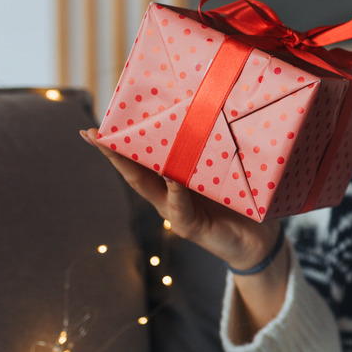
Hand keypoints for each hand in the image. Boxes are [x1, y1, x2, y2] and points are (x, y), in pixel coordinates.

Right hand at [80, 128, 288, 340]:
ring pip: (148, 189)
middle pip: (134, 172)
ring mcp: (176, 212)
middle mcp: (167, 196)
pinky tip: (171, 178)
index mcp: (171, 180)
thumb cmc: (241, 200)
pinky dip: (175, 192)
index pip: (141, 158)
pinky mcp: (191, 227)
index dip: (120, 142)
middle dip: (112, 152)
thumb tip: (211, 111)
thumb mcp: (223, 171)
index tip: (98, 124)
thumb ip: (212, 151)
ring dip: (131, 168)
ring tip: (117, 147)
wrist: (257, 240)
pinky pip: (180, 208)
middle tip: (93, 132)